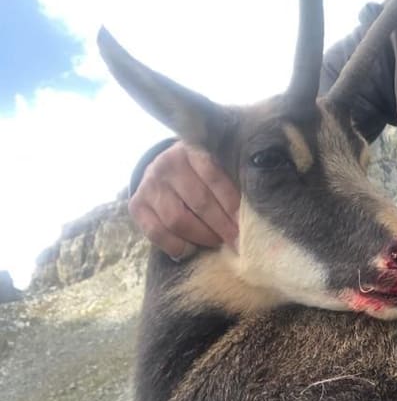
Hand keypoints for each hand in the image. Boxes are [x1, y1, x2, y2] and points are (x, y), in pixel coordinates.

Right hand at [128, 141, 239, 260]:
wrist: (165, 167)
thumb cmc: (201, 170)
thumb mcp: (215, 164)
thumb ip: (230, 179)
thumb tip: (256, 208)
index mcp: (191, 150)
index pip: (215, 178)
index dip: (232, 204)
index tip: (247, 224)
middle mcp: (167, 164)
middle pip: (199, 202)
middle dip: (222, 226)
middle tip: (238, 241)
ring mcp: (149, 184)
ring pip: (178, 220)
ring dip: (202, 237)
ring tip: (218, 243)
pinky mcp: (136, 204)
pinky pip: (156, 233)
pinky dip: (176, 245)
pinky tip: (191, 250)